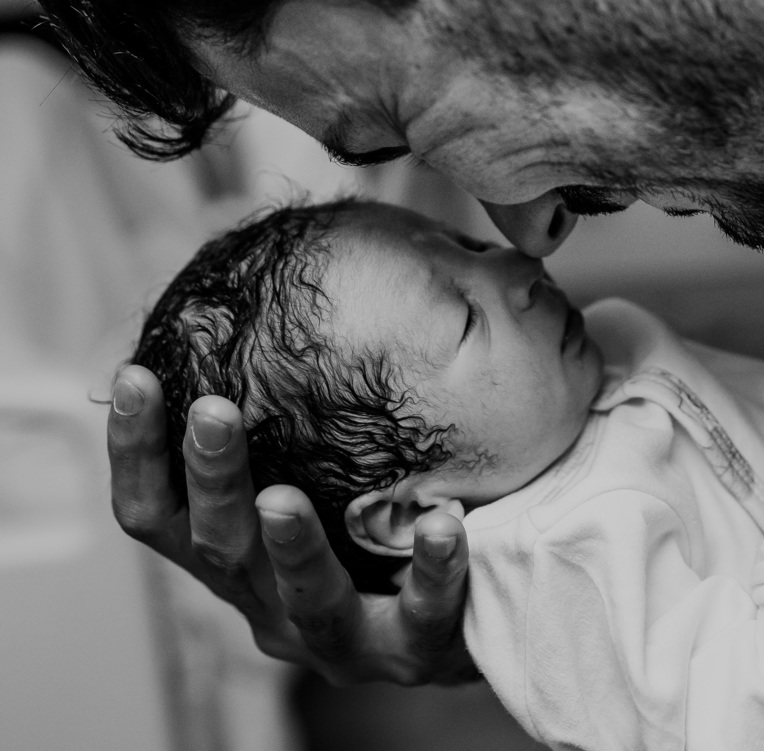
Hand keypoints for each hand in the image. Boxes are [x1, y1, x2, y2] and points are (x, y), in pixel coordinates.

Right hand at [108, 365, 475, 684]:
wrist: (445, 633)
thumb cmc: (362, 547)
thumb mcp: (312, 490)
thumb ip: (285, 428)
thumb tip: (270, 298)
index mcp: (234, 563)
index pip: (158, 515)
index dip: (136, 454)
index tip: (133, 376)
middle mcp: (269, 605)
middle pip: (221, 551)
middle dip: (212, 482)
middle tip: (210, 412)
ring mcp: (339, 639)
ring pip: (309, 598)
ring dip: (292, 547)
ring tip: (283, 499)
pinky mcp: (413, 651)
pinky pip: (423, 611)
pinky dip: (430, 567)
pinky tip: (442, 521)